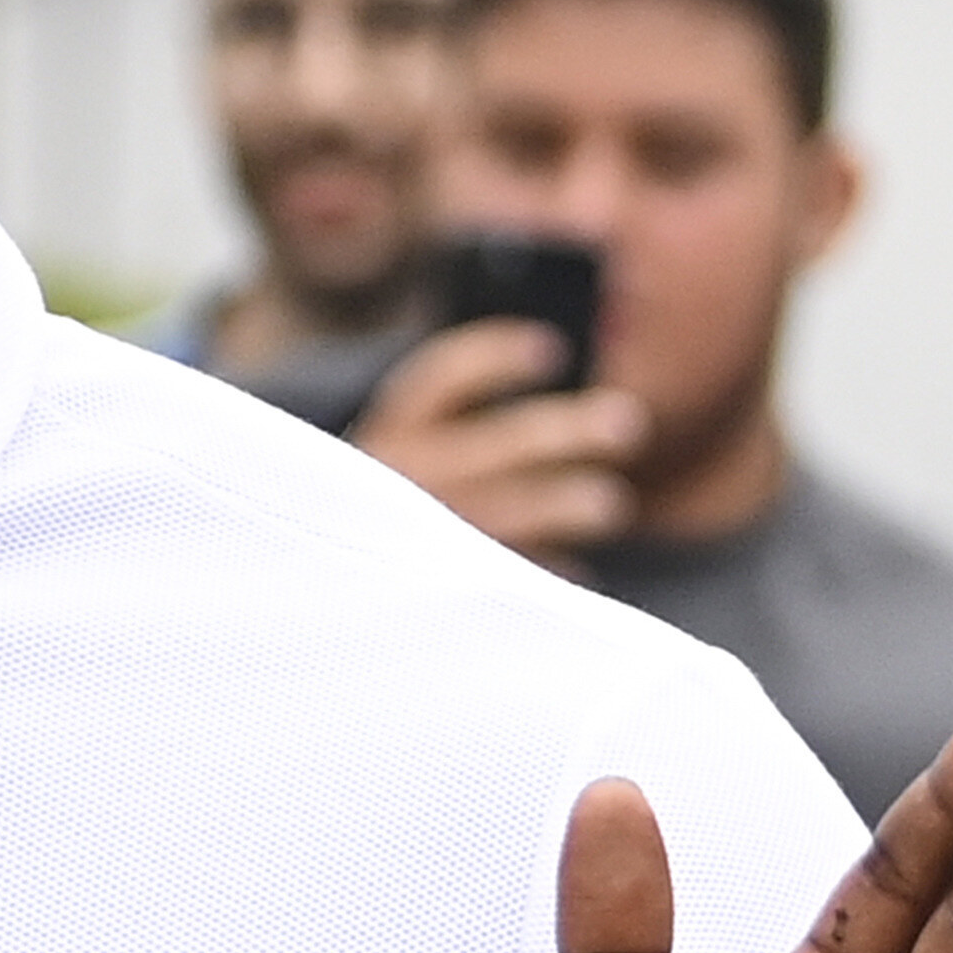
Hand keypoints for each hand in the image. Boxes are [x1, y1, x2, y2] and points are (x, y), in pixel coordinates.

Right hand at [357, 321, 651, 565]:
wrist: (325, 600)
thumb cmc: (387, 516)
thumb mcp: (396, 463)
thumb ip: (453, 436)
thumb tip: (552, 389)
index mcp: (389, 437)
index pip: (444, 379)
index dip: (498, 358)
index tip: (552, 351)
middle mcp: (402, 481)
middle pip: (503, 444)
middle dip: (571, 432)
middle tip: (626, 423)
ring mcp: (421, 539)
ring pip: (513, 514)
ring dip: (568, 505)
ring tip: (608, 504)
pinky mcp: (440, 594)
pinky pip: (513, 578)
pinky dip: (550, 573)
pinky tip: (578, 572)